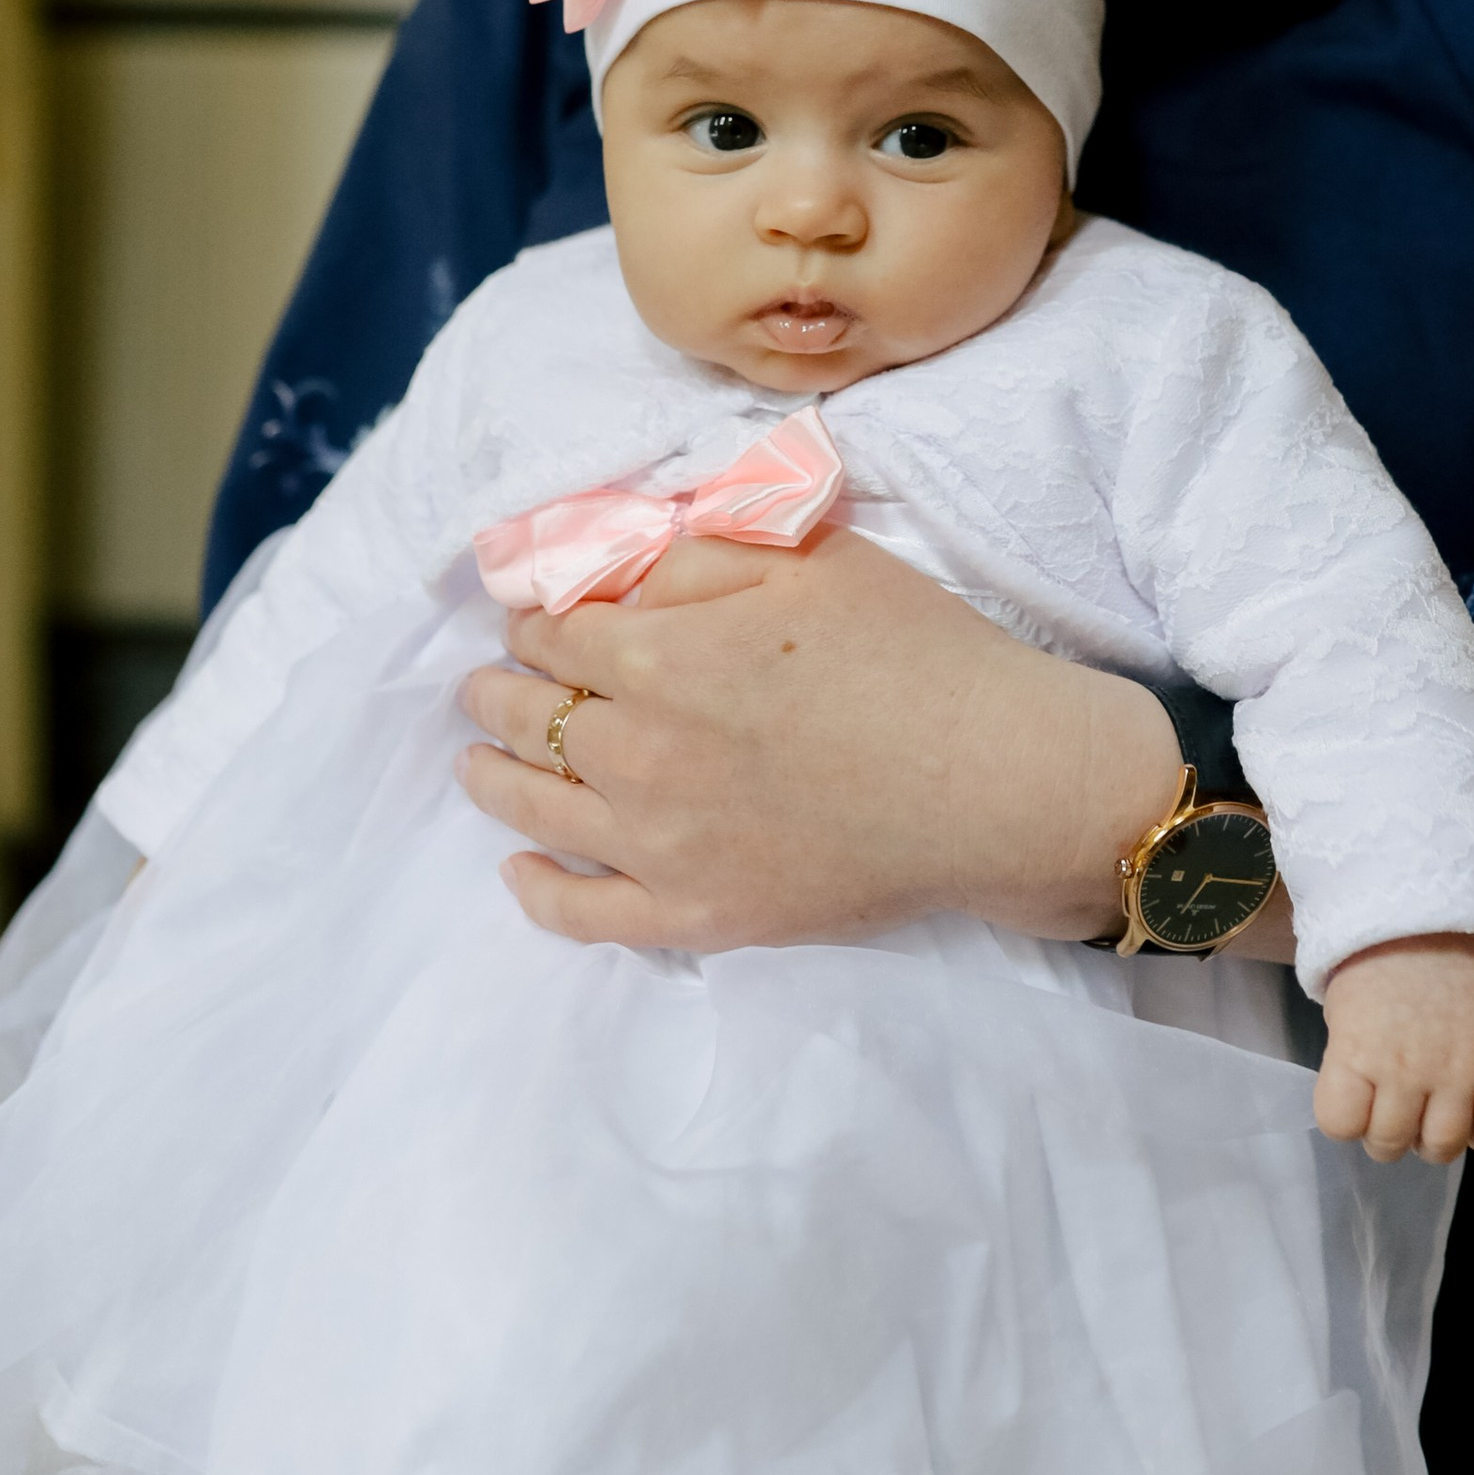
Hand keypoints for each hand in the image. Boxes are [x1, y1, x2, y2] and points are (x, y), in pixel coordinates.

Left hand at [456, 524, 1184, 951]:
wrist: (995, 782)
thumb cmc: (914, 653)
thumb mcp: (806, 561)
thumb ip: (694, 557)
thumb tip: (610, 575)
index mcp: (659, 658)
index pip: (555, 634)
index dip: (533, 621)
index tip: (528, 619)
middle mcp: (639, 755)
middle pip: (530, 719)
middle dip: (499, 691)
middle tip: (486, 683)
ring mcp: (663, 848)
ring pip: (537, 809)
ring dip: (493, 775)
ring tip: (477, 759)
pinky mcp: (701, 917)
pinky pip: (588, 915)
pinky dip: (539, 891)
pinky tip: (520, 869)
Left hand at [1314, 930, 1473, 1164]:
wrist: (1441, 921)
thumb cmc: (1377, 963)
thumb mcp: (1343, 1011)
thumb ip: (1348, 1064)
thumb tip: (1359, 1107)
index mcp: (1356, 1052)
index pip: (1338, 1125)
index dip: (1345, 1119)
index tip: (1354, 1102)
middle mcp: (1405, 1072)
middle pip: (1389, 1144)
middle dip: (1386, 1134)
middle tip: (1394, 1108)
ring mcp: (1456, 1074)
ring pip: (1441, 1148)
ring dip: (1431, 1141)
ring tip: (1431, 1116)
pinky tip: (1469, 1113)